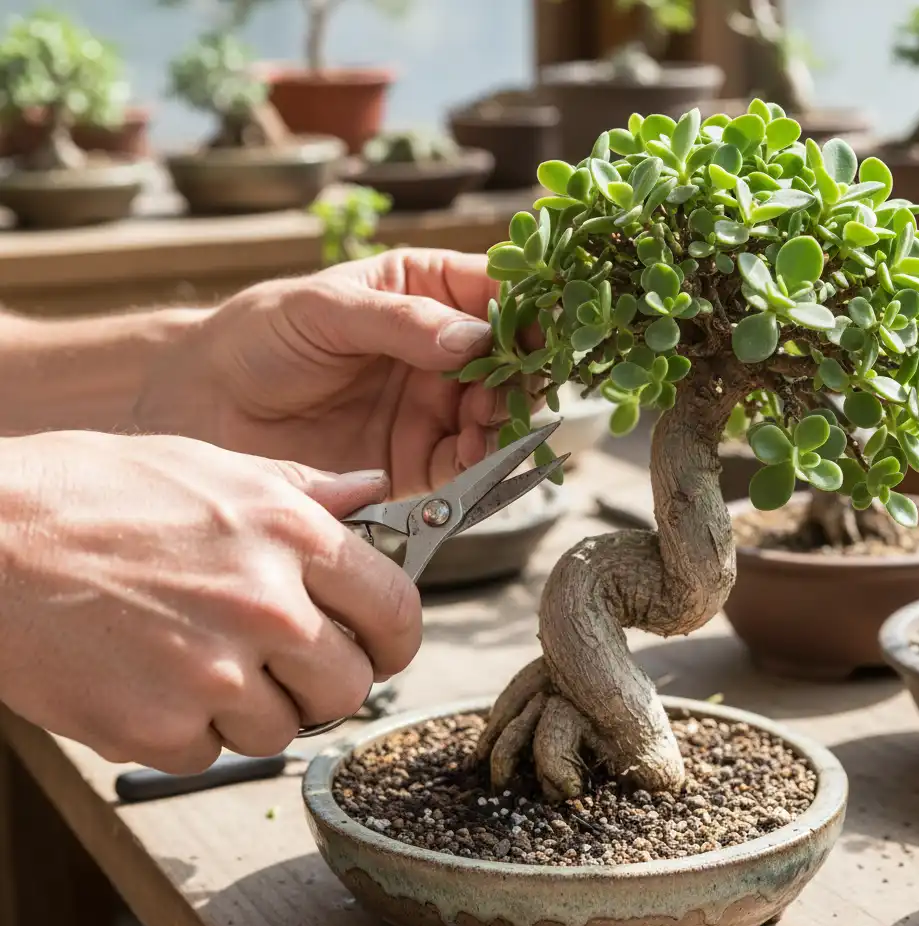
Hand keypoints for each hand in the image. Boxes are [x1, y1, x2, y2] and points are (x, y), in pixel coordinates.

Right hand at [0, 432, 419, 772]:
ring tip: (201, 660)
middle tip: (287, 662)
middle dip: (325, 680)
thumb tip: (370, 492)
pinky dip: (188, 730)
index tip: (379, 643)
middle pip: (351, 687)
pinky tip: (151, 679)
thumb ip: (304, 489)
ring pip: (281, 730)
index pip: (398, 611)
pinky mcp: (156, 728)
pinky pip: (208, 753)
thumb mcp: (211, 467)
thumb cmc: (90, 492)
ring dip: (253, 707)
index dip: (395, 636)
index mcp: (291, 536)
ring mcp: (213, 674)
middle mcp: (267, 608)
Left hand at [135, 248, 507, 498]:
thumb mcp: (325, 309)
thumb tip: (475, 336)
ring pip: (496, 413)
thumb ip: (400, 321)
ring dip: (504, 418)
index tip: (538, 328)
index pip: (493, 293)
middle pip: (509, 359)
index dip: (524, 308)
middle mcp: (437, 352)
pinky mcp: (416, 462)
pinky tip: (474, 452)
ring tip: (485, 421)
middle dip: (519, 372)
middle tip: (512, 384)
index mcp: (422, 293)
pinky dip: (481, 462)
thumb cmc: (259, 336)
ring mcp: (430, 408)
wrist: (204, 406)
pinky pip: (466, 464)